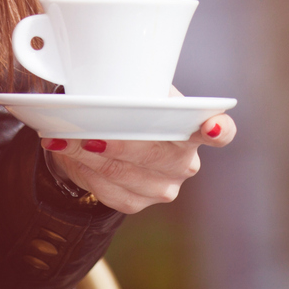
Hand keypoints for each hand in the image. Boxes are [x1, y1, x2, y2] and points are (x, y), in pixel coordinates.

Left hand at [45, 100, 235, 214]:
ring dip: (89, 154)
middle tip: (91, 131)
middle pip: (155, 154)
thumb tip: (107, 85)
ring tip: (66, 137)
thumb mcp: (141, 91)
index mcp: (195, 129)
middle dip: (120, 143)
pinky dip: (84, 169)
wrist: (114, 139)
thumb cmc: (134, 108)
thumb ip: (137, 88)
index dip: (218, 130)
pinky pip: (107, 189)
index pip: (222, 132)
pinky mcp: (138, 203)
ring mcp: (164, 187)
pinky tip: (69, 151)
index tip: (210, 127)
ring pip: (123, 172)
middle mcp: (186, 162)